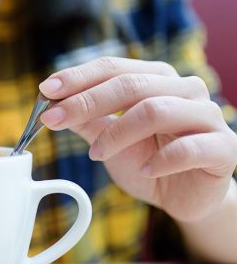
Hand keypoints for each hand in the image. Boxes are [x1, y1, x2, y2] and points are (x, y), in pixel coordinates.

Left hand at [39, 57, 236, 222]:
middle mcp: (185, 89)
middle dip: (86, 102)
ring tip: (96, 154)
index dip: (77, 78)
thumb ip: (86, 122)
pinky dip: (159, 160)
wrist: (184, 196)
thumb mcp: (108, 140)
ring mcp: (207, 116)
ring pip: (155, 110)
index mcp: (157, 79)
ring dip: (117, 133)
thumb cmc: (147, 161)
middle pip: (130, 85)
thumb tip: (51, 105)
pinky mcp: (223, 148)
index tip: (45, 91)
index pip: (113, 68)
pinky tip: (143, 169)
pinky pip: (188, 148)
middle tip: (53, 120)